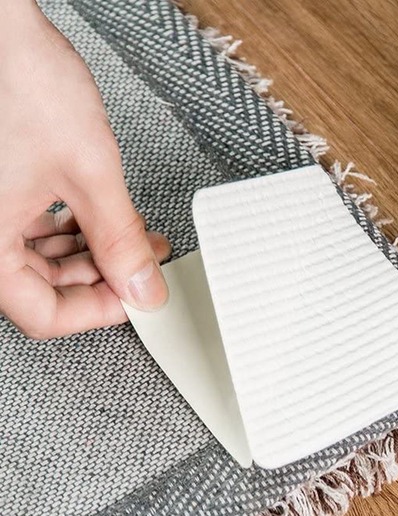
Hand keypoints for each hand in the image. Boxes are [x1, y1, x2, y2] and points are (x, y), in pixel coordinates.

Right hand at [0, 2, 169, 339]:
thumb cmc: (14, 78)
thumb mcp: (88, 173)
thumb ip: (119, 240)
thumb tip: (142, 286)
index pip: (42, 315)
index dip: (98, 312)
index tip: (137, 299)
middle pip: (42, 287)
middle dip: (101, 277)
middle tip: (142, 265)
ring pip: (37, 258)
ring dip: (90, 252)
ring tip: (133, 237)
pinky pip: (27, 225)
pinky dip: (69, 226)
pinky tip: (99, 216)